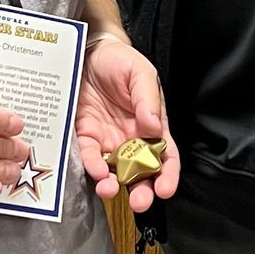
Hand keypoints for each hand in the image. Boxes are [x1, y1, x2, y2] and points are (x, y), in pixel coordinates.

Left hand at [76, 33, 180, 212]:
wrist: (88, 52)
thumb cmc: (120, 61)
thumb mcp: (141, 74)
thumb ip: (148, 100)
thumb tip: (153, 126)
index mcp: (153, 127)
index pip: (166, 158)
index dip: (168, 176)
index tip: (165, 189)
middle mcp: (132, 140)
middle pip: (141, 174)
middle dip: (142, 192)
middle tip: (140, 202)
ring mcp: (109, 141)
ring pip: (114, 173)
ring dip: (113, 185)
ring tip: (110, 189)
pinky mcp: (86, 137)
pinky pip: (90, 157)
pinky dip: (92, 166)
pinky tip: (96, 169)